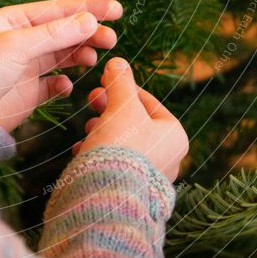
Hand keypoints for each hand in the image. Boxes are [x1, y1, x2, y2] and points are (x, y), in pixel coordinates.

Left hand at [0, 0, 122, 131]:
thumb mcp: (17, 46)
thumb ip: (56, 34)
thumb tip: (90, 20)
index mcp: (12, 21)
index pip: (57, 10)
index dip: (87, 9)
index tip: (115, 11)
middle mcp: (19, 41)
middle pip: (63, 32)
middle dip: (88, 33)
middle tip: (111, 39)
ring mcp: (24, 67)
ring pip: (62, 56)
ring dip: (80, 55)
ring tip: (93, 59)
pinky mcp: (27, 92)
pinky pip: (53, 84)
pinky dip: (64, 83)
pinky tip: (66, 85)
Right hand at [74, 57, 188, 182]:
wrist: (109, 196)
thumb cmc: (122, 147)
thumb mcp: (122, 106)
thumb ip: (120, 81)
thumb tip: (118, 61)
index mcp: (175, 135)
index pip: (149, 102)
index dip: (124, 88)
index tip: (104, 82)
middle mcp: (168, 158)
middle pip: (135, 122)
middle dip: (110, 109)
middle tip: (92, 100)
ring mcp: (149, 177)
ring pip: (123, 143)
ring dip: (103, 130)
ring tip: (87, 129)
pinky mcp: (129, 190)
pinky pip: (114, 164)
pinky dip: (99, 153)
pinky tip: (82, 150)